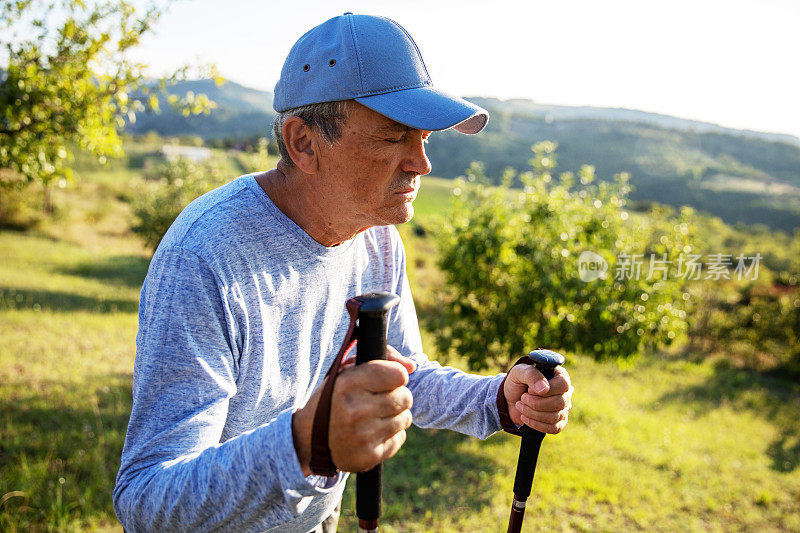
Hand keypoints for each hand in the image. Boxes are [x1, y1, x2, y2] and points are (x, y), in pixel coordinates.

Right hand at [293, 346, 416, 474]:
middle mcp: (356, 410)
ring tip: (376, 415)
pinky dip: (391, 434)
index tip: (388, 379)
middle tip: (380, 399)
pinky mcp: (370, 456)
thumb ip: (382, 360)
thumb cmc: (334, 398)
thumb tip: (412, 366)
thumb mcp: (347, 372)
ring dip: (395, 415)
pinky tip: (373, 432)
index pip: (398, 375)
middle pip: (405, 397)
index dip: (396, 375)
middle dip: (397, 395)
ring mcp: (364, 436)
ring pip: (406, 418)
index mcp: (348, 384)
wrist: (308, 438)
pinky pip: (400, 438)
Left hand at [503, 364, 572, 433]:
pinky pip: (553, 428)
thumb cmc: (517, 383)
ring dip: (532, 413)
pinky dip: (536, 424)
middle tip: (522, 398)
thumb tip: (545, 389)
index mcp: (559, 376)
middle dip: (536, 403)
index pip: (563, 384)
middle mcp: (565, 393)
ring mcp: (563, 409)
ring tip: (520, 406)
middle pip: (559, 402)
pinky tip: (525, 418)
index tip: (529, 390)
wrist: (509, 400)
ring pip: (554, 416)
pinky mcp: (558, 422)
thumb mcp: (519, 373)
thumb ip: (532, 375)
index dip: (546, 390)